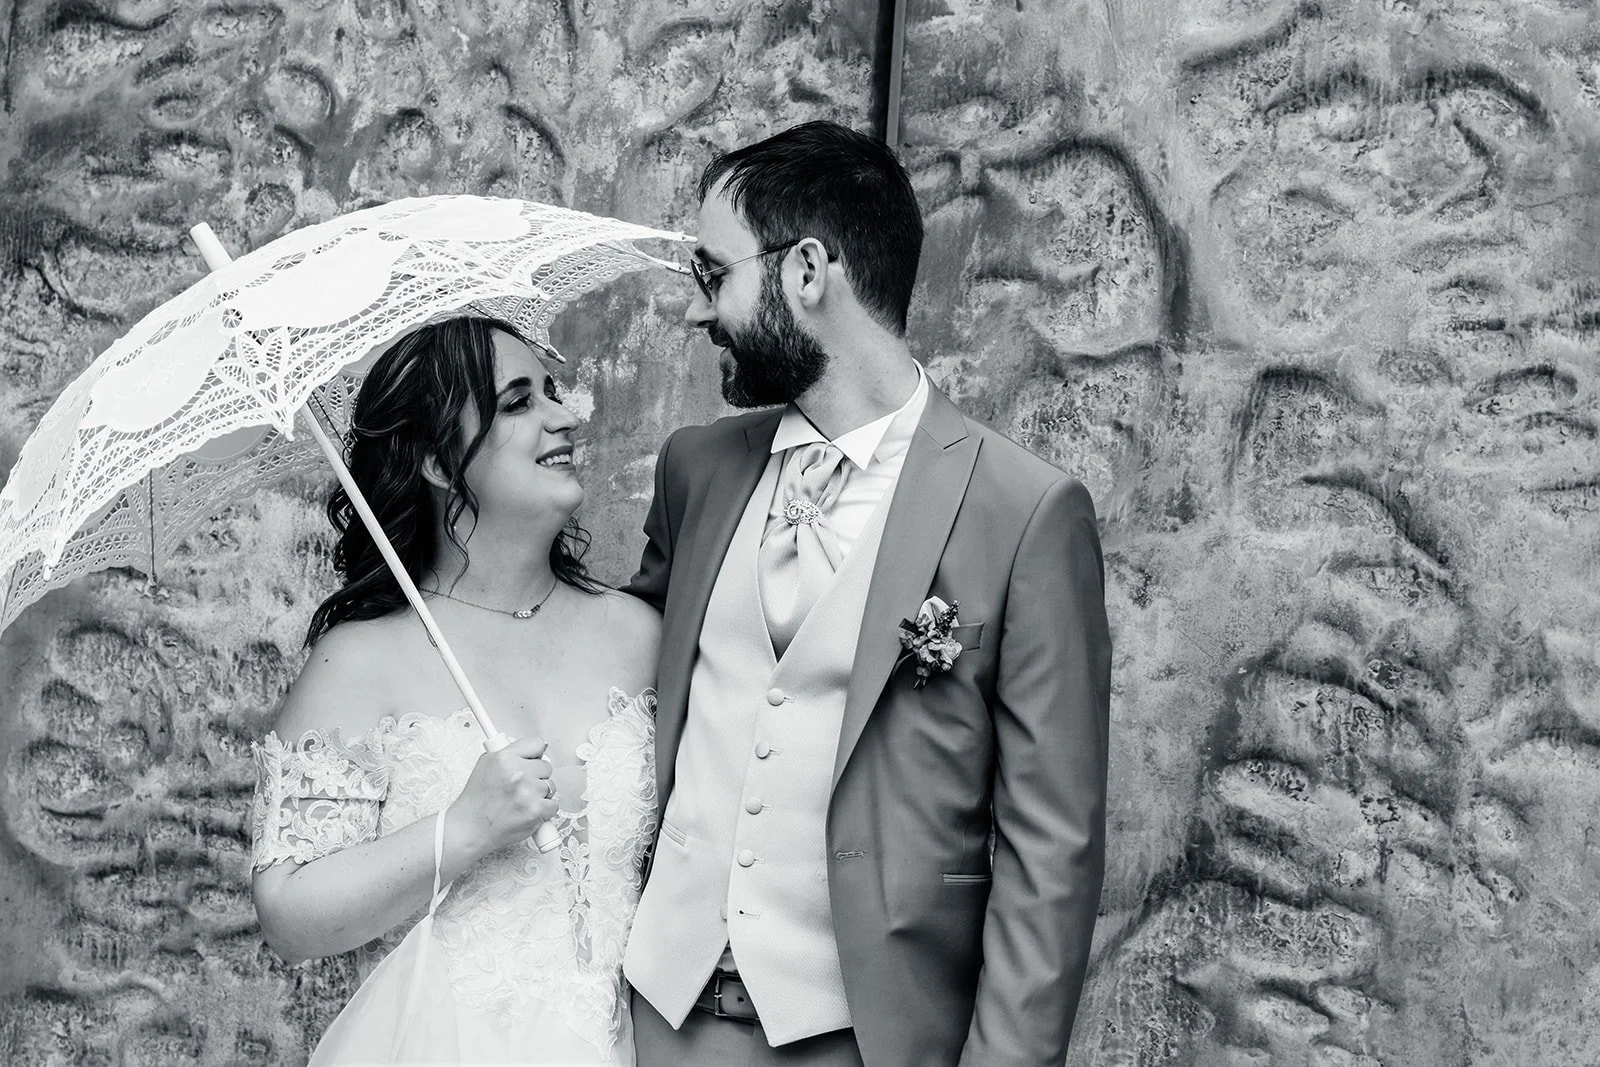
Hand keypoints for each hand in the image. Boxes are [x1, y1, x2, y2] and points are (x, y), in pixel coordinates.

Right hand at [445, 735, 558, 858]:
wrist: (470, 828)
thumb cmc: (476, 800)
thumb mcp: (486, 765)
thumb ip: (509, 754)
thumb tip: (535, 750)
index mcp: (504, 758)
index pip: (537, 744)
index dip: (535, 754)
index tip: (533, 761)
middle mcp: (517, 773)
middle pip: (546, 766)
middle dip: (537, 776)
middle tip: (522, 786)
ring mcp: (527, 792)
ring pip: (551, 786)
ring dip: (540, 794)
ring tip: (521, 801)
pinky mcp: (535, 810)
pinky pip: (553, 805)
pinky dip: (544, 810)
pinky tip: (528, 811)